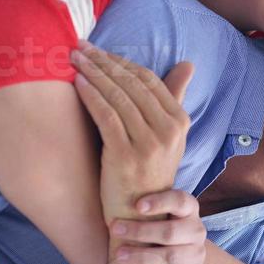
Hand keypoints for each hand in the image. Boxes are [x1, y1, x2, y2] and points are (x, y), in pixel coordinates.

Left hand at [71, 43, 193, 225]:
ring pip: (117, 97)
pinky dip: (90, 96)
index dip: (122, 62)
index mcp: (180, 122)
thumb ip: (174, 97)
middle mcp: (169, 131)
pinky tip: (77, 84)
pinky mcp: (126, 156)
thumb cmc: (149, 171)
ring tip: (74, 60)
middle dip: (103, 62)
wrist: (141, 216)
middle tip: (81, 48)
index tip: (100, 50)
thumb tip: (188, 64)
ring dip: (93, 74)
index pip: (149, 80)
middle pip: (132, 85)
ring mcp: (149, 145)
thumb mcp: (169, 135)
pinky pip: (106, 116)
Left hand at [110, 189, 206, 263]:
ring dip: (143, 256)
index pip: (181, 201)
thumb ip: (143, 204)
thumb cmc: (155, 227)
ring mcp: (197, 254)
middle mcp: (196, 230)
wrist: (177, 257)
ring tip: (120, 256)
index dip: (161, 202)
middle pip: (171, 231)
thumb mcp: (155, 212)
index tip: (137, 206)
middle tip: (115, 230)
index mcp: (189, 210)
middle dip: (141, 231)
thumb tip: (117, 191)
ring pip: (172, 256)